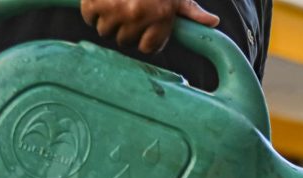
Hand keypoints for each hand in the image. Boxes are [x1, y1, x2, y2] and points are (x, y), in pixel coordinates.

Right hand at [81, 0, 219, 53]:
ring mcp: (114, 9)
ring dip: (108, 22)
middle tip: (126, 15)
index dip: (145, 39)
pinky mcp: (94, 2)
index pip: (148, 47)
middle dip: (126, 31)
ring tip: (112, 7)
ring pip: (106, 32)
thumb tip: (213, 22)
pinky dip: (91, 11)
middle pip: (125, 41)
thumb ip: (192, 10)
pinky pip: (89, 17)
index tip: (142, 31)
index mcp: (160, 15)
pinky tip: (98, 2)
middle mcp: (137, 15)